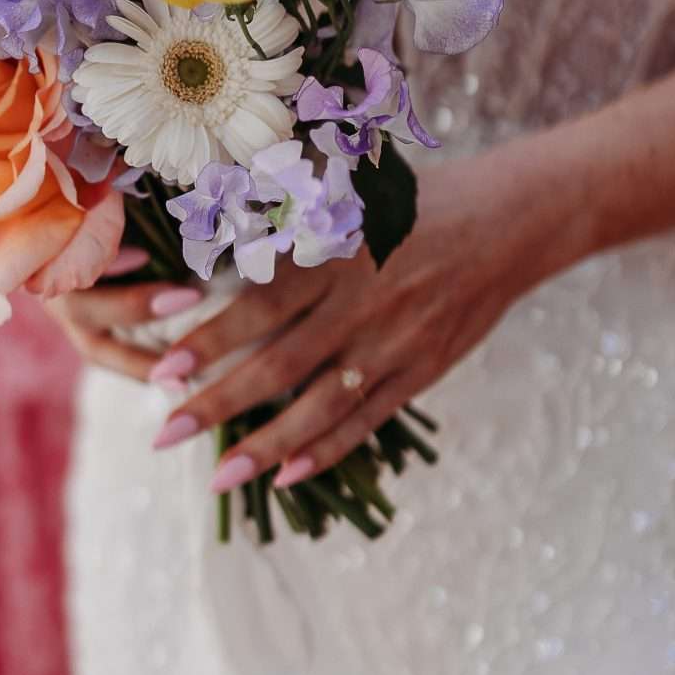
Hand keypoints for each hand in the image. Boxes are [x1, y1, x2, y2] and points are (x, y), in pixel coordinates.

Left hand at [49, 145, 577, 486]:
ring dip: (266, 446)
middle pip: (280, 365)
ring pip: (320, 406)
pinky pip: (367, 420)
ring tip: (219, 476)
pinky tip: (286, 477)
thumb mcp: (351, 197)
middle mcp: (363, 303)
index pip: (261, 306)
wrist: (511, 220)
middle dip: (218, 404)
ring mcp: (396, 343)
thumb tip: (214, 243)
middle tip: (164, 434)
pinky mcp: (423, 371)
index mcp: (336, 253)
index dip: (211, 341)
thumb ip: (291, 226)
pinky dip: (327, 451)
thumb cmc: (416, 201)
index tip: (163, 370)